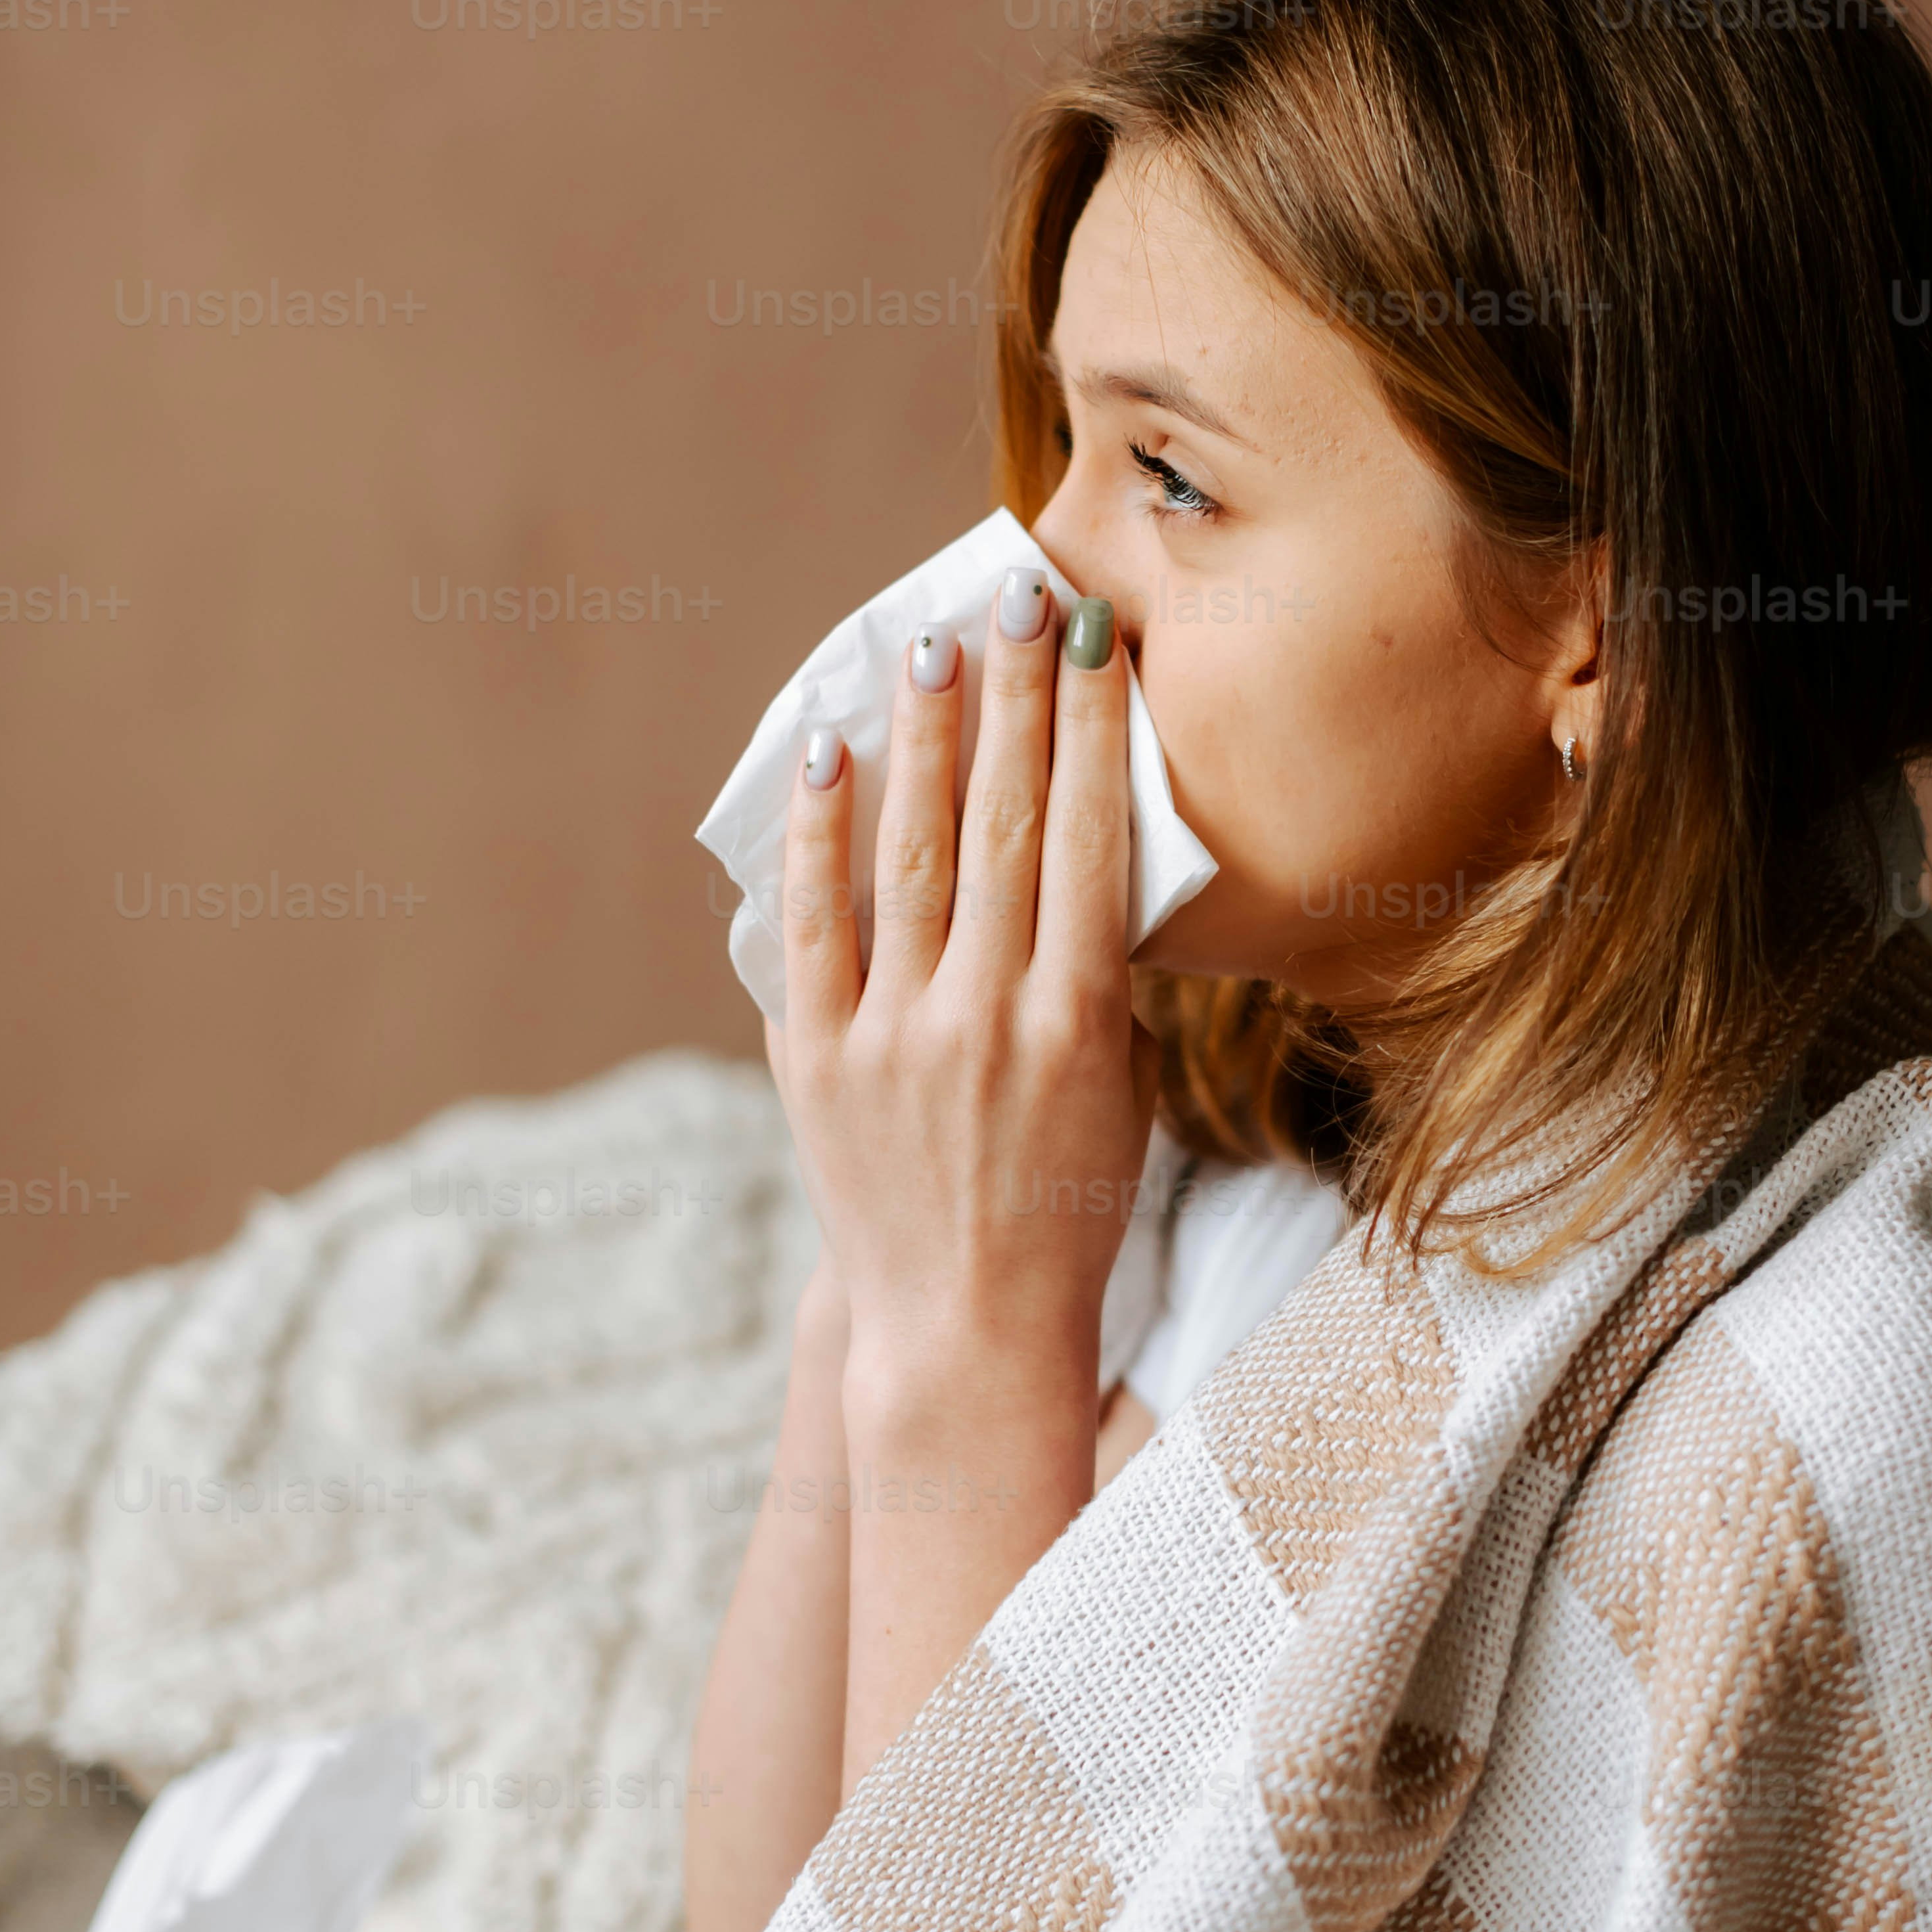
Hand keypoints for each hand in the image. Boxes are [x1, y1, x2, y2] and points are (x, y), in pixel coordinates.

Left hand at [766, 572, 1162, 1404]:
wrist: (967, 1329)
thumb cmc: (1065, 1207)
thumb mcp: (1117, 1087)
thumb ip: (1096, 975)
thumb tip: (1074, 851)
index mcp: (1077, 1020)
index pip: (1084, 838)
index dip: (1088, 728)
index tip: (1088, 640)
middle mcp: (985, 1017)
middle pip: (1000, 824)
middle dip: (1010, 701)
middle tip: (1014, 602)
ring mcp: (894, 1039)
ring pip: (909, 856)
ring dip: (921, 740)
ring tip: (929, 648)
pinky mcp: (818, 1065)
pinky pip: (815, 928)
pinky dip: (819, 837)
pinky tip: (827, 755)